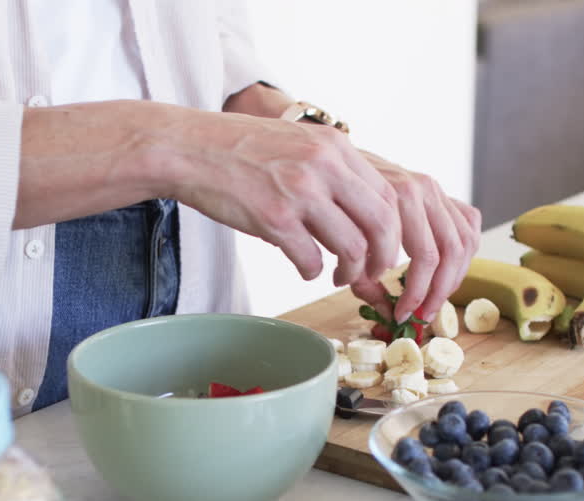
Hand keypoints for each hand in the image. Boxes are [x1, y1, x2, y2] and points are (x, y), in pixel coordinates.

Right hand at [162, 112, 401, 287]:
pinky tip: (304, 268)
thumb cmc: (240, 149)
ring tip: (336, 275)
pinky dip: (312, 271)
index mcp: (334, 146)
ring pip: (351, 247)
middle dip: (381, 258)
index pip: (388, 196)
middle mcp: (323, 166)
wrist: (190, 147)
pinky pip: (310, 259)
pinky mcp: (273, 217)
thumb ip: (331, 168)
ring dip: (349, 271)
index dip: (393, 232)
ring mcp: (299, 191)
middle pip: (381, 224)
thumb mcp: (299, 142)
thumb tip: (361, 213)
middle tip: (371, 272)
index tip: (383, 249)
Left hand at [351, 152, 481, 323]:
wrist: (330, 165)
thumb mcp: (341, 244)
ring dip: (454, 276)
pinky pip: (468, 222)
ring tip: (435, 299)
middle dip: (438, 291)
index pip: (425, 257)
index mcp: (398, 198)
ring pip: (465, 240)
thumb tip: (387, 313)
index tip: (402, 315)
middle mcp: (422, 189)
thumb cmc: (334, 206)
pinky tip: (448, 270)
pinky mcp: (441, 191)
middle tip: (423, 315)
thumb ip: (363, 280)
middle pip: (449, 251)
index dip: (417, 294)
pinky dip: (464, 249)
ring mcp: (435, 188)